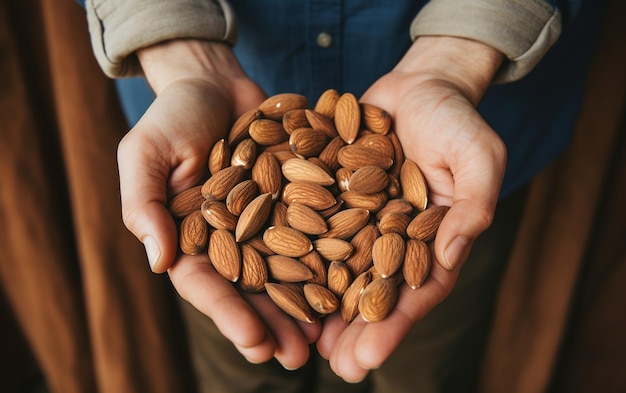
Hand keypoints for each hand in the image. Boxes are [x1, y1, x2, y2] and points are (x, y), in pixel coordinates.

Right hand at [117, 40, 320, 367]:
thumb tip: (158, 262)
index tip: (255, 343)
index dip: (229, 315)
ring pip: (288, 270)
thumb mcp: (146, 153)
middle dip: (274, 324)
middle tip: (296, 357)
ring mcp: (266, 222)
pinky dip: (331, 256)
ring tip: (327, 337)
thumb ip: (145, 204)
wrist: (215, 83)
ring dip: (305, 305)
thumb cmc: (172, 117)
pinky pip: (315, 229)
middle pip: (252, 289)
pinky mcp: (296, 199)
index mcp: (191, 238)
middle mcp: (232, 239)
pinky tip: (352, 280)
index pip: (207, 285)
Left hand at [317, 36, 506, 380]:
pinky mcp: (333, 194)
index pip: (415, 290)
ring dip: (323, 306)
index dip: (394, 325)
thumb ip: (472, 206)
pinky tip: (275, 278)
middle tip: (338, 368)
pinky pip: (314, 225)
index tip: (371, 358)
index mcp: (432, 239)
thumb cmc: (456, 119)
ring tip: (304, 343)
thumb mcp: (478, 157)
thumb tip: (451, 256)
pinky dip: (297, 252)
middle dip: (357, 332)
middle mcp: (393, 236)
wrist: (418, 86)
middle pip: (374, 291)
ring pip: (340, 268)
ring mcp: (361, 218)